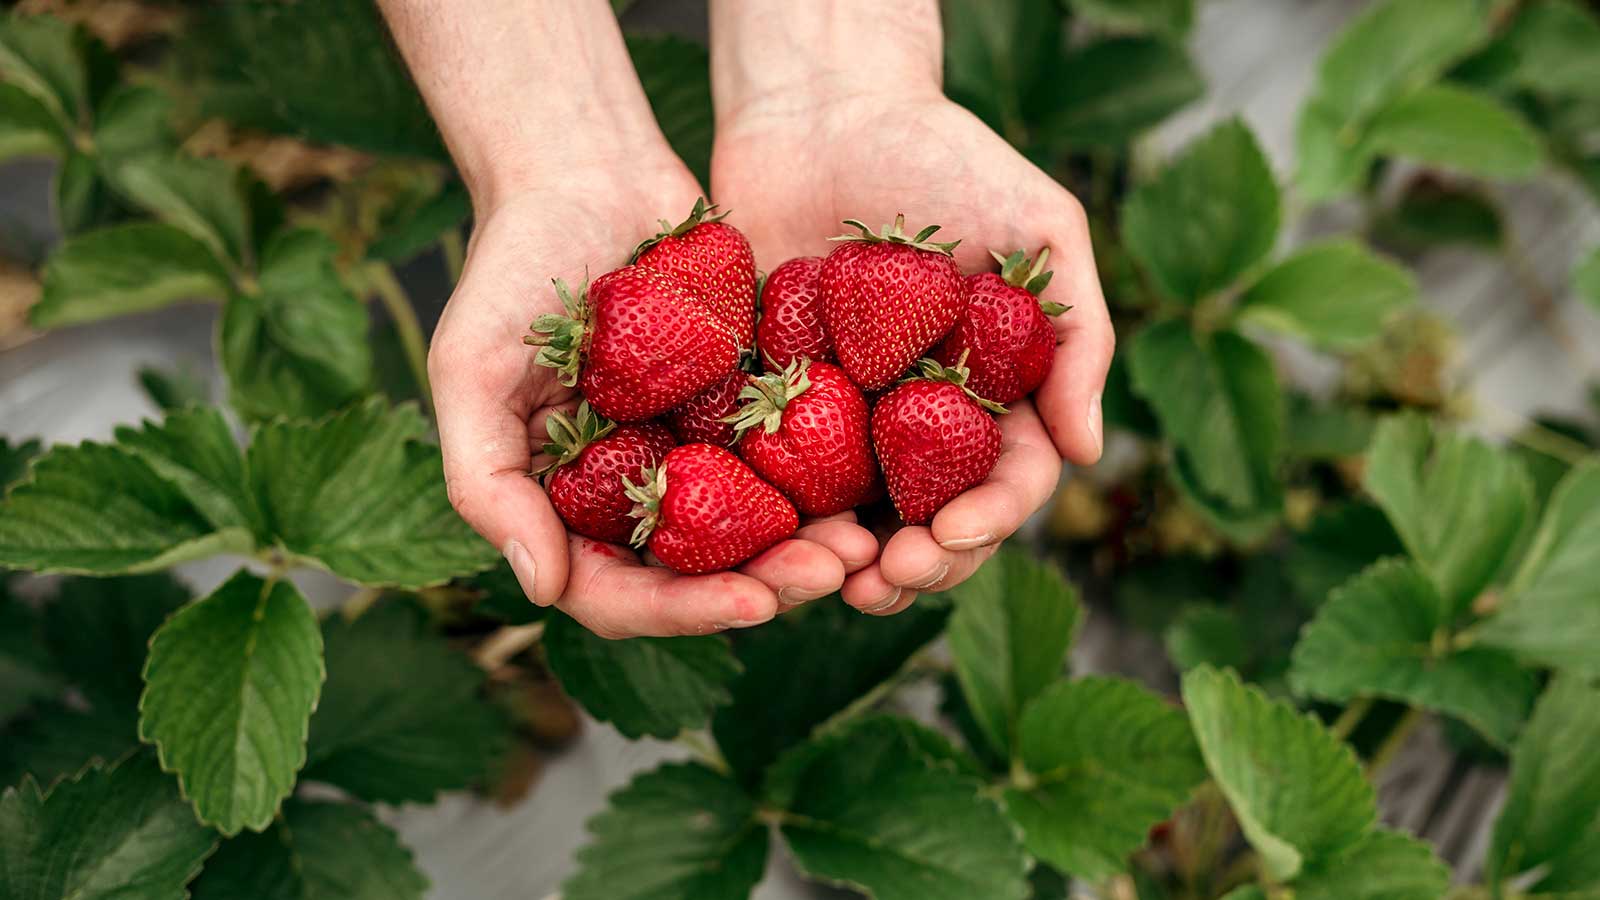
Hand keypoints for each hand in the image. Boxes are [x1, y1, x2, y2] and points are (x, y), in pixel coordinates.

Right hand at [431, 158, 877, 637]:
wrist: (588, 167)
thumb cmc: (512, 262)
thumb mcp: (470, 368)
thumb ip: (488, 481)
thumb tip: (543, 589)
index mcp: (567, 503)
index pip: (621, 592)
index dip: (684, 611)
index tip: (752, 602)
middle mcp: (634, 491)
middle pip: (703, 576)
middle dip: (769, 585)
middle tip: (834, 570)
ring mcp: (693, 451)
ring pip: (757, 531)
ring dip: (810, 546)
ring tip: (863, 542)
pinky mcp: (747, 404)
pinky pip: (794, 457)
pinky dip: (830, 478)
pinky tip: (874, 484)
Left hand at [711, 87, 1114, 613]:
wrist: (823, 108)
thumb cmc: (945, 154)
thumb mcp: (1041, 226)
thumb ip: (1079, 334)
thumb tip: (1087, 452)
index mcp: (993, 393)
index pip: (1005, 480)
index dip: (987, 519)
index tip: (955, 533)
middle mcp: (922, 419)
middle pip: (933, 520)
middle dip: (921, 562)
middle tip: (891, 577)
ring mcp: (847, 416)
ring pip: (857, 519)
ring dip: (849, 563)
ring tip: (831, 581)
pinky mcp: (772, 401)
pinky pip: (776, 474)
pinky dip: (777, 519)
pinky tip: (767, 541)